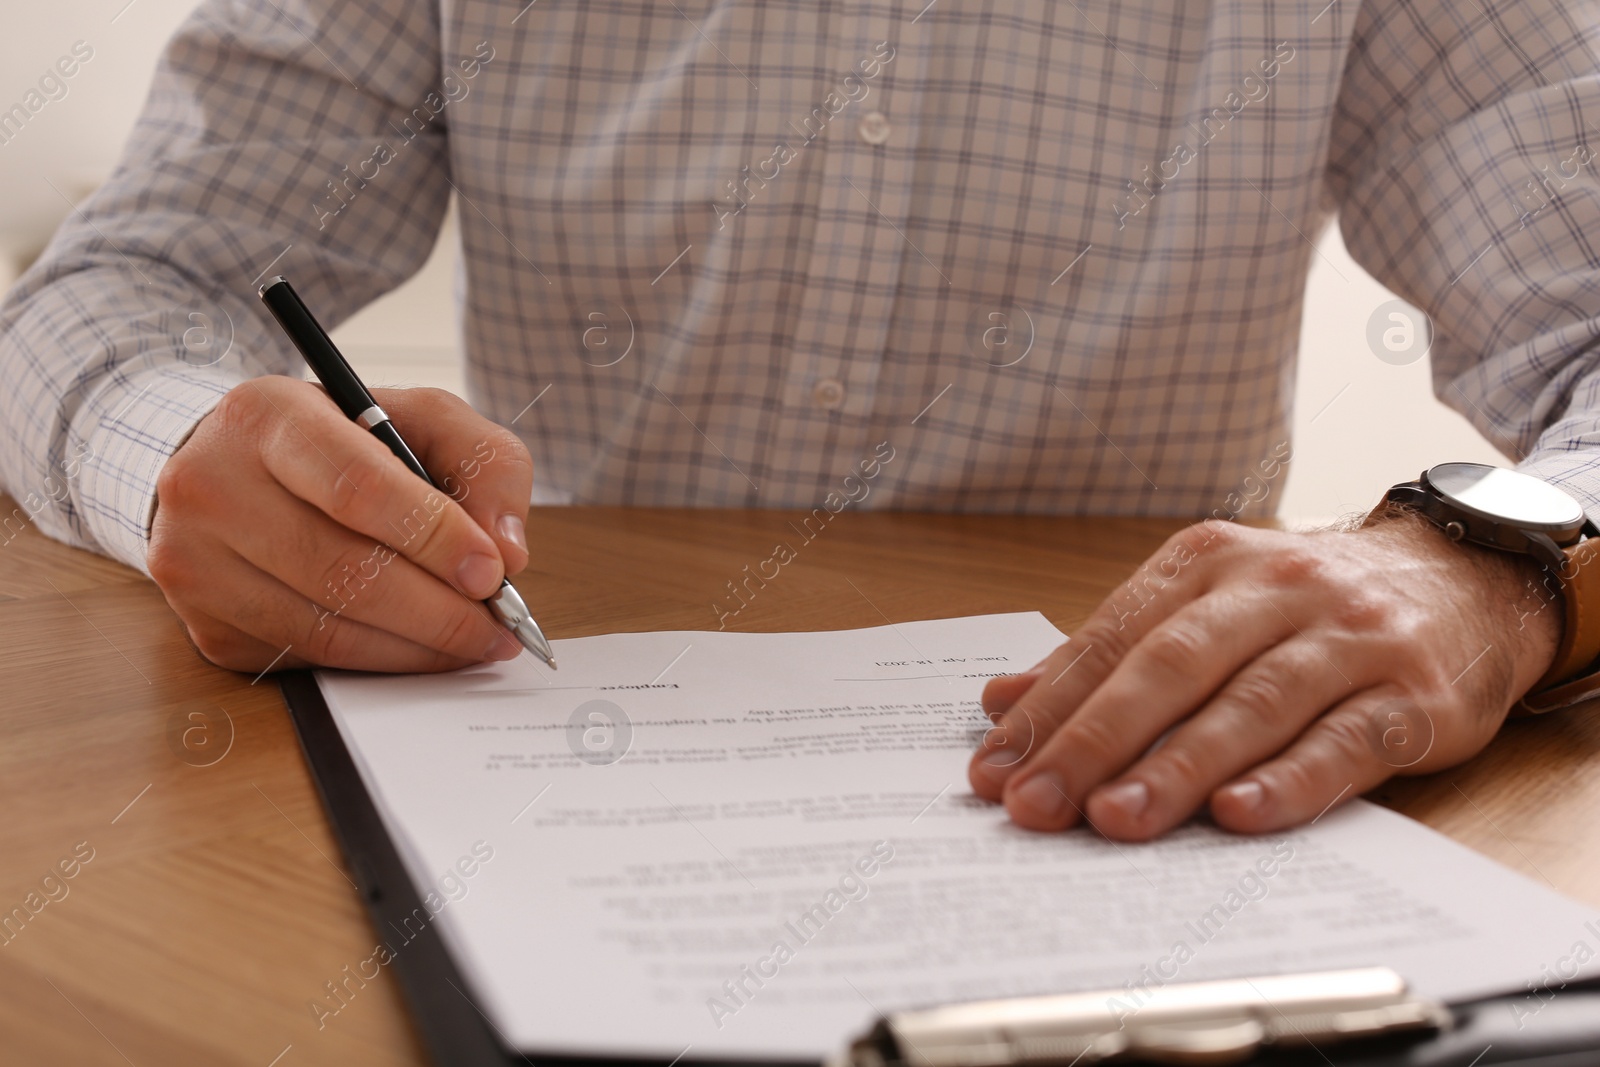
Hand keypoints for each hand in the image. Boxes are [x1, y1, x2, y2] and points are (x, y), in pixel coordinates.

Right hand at [149, 376, 533, 672]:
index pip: (356, 486)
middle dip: (439, 609)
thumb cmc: (341, 441)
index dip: (434, 536)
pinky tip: (418, 648)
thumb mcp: (419, 418)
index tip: (493, 571)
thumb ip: (482, 462)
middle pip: (342, 570)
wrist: (232, 469)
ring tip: (474, 642)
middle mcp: (211, 486)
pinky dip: (378, 662)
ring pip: (326, 628)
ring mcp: (196, 562)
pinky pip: (308, 658)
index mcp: (266, 416)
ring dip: (417, 648)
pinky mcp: (204, 624)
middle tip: (499, 626)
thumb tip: (507, 550)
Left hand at [968, 514, 1561, 838]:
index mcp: (1207, 564)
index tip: (993, 768)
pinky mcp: (1413, 697)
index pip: (1112, 638)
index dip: (1049, 706)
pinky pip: (1345, 742)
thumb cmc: (1307, 605)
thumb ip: (1110, 651)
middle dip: (1094, 739)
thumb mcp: (1206, 603)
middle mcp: (1274, 590)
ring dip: (1178, 766)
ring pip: (1252, 703)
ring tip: (1113, 820)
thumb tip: (1003, 699)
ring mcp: (1347, 639)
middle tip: (1034, 805)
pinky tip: (1238, 817)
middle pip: (1170, 667)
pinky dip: (1290, 781)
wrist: (1463, 579)